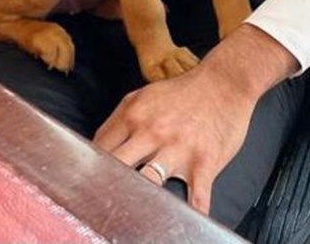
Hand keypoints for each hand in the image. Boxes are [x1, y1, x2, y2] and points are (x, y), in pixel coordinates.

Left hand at [94, 24, 297, 214]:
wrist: (223, 82)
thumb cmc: (182, 93)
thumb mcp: (144, 96)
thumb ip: (119, 120)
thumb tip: (97, 147)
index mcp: (134, 115)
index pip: (100, 148)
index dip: (90, 168)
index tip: (85, 184)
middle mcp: (152, 132)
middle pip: (117, 166)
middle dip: (106, 186)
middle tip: (100, 205)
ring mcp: (178, 148)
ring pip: (150, 181)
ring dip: (141, 201)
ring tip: (133, 217)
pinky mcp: (203, 161)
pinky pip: (197, 196)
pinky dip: (192, 214)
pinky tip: (185, 226)